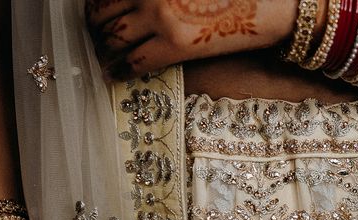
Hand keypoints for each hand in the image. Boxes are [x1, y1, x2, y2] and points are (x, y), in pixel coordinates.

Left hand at [86, 0, 303, 79]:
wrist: (263, 4)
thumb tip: (136, 8)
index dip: (95, 7)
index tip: (94, 15)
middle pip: (104, 12)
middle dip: (95, 27)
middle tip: (95, 38)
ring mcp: (160, 17)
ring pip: (115, 37)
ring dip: (104, 49)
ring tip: (103, 56)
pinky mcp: (175, 44)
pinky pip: (136, 60)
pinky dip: (119, 69)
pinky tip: (112, 74)